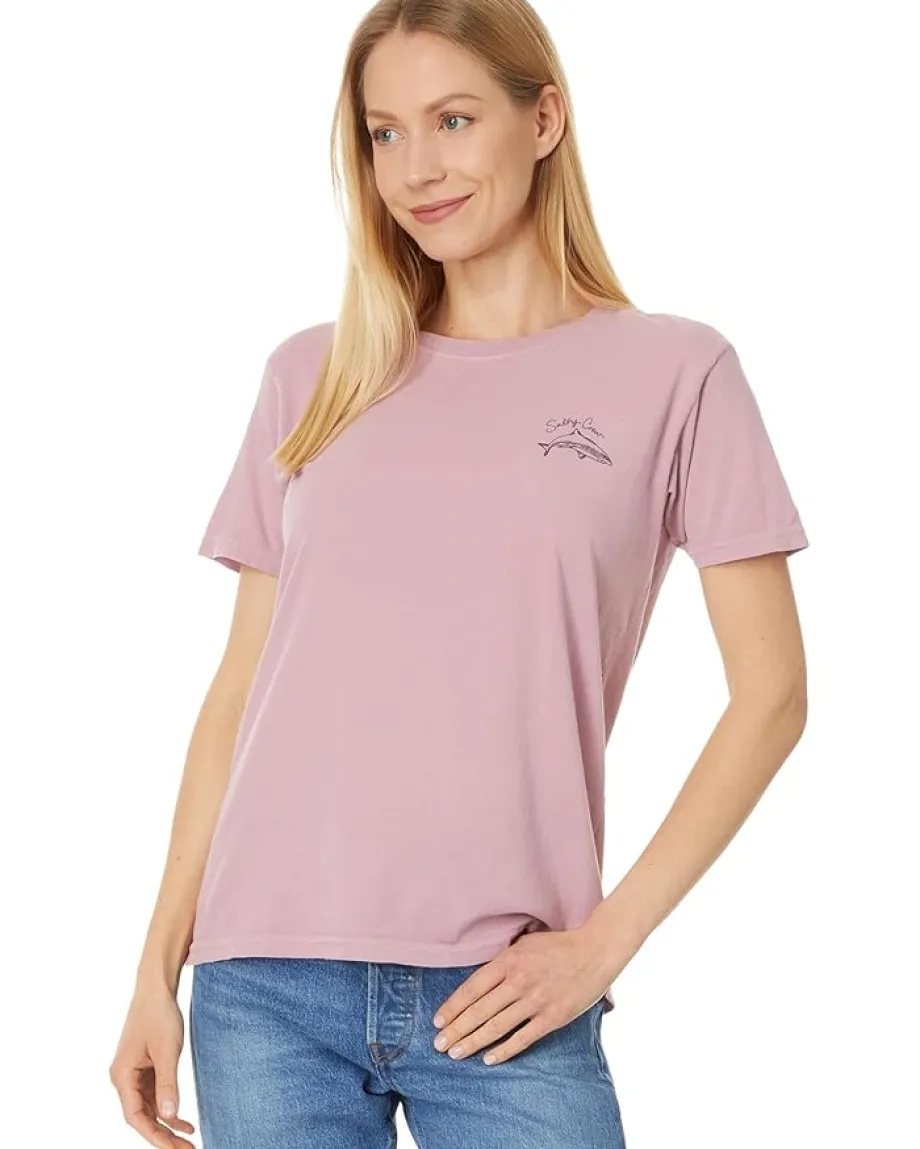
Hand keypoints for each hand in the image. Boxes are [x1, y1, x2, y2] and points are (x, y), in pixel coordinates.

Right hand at [109, 982, 196, 1146]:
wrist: (157, 988)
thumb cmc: (159, 1014)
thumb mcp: (167, 1051)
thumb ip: (167, 1085)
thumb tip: (168, 1117)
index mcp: (122, 1075)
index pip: (136, 1117)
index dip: (155, 1136)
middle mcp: (124, 1078)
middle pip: (142, 1117)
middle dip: (163, 1136)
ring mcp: (133, 1074)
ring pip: (149, 1109)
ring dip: (167, 1125)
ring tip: (189, 1141)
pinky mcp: (144, 1068)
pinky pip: (154, 1096)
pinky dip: (168, 1109)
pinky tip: (184, 1122)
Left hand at [431, 924, 614, 1065]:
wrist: (595, 951)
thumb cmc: (558, 945)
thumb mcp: (525, 944)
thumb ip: (503, 961)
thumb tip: (480, 980)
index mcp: (509, 961)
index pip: (472, 988)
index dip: (453, 1007)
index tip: (438, 1021)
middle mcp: (519, 981)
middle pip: (480, 1011)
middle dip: (456, 1030)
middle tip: (439, 1045)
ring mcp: (536, 1001)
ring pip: (497, 1026)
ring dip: (473, 1042)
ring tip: (456, 1054)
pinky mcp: (552, 1017)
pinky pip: (523, 1038)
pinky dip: (504, 1050)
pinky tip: (489, 1059)